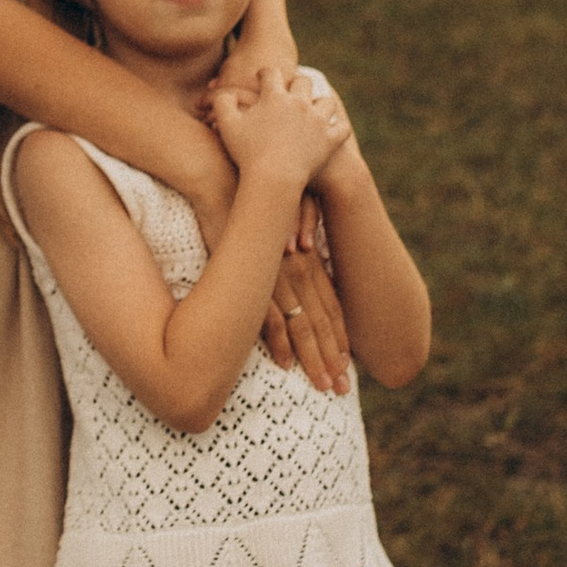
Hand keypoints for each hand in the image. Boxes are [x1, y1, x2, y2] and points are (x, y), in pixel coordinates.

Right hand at [207, 63, 340, 190]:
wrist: (274, 179)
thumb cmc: (247, 153)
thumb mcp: (227, 125)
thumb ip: (222, 103)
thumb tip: (224, 92)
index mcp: (275, 96)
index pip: (271, 73)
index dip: (265, 73)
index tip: (262, 77)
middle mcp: (300, 103)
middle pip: (303, 82)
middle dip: (296, 83)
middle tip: (291, 89)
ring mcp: (318, 121)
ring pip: (326, 101)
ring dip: (320, 103)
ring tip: (315, 108)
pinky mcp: (331, 140)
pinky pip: (341, 128)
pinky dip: (338, 127)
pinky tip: (332, 129)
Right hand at [260, 207, 351, 391]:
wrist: (220, 178)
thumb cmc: (246, 191)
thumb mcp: (281, 212)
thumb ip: (297, 232)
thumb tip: (303, 247)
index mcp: (307, 256)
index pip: (329, 304)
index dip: (339, 335)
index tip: (346, 362)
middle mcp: (299, 269)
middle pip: (322, 322)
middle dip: (333, 358)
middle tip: (342, 389)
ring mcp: (277, 275)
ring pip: (303, 327)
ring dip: (314, 359)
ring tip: (324, 386)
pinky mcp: (253, 277)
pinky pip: (270, 317)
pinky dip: (279, 343)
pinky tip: (286, 365)